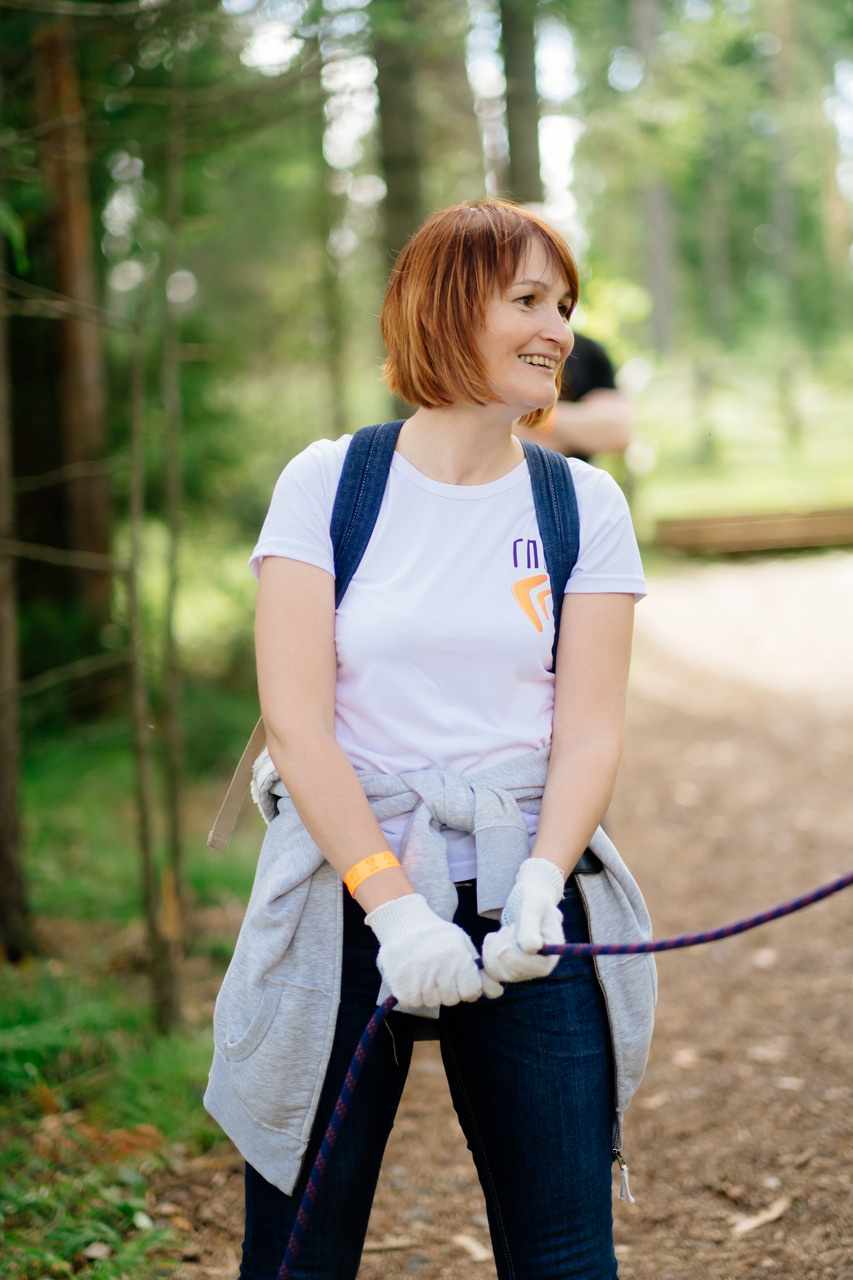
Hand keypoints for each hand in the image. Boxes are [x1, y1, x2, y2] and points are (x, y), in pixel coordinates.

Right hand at [366, 894, 502, 1006]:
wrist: (403, 924)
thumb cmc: (437, 935)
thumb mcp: (461, 943)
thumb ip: (478, 968)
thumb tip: (496, 992)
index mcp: (458, 958)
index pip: (471, 992)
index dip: (467, 987)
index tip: (459, 978)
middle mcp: (440, 970)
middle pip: (452, 1000)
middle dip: (449, 990)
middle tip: (440, 973)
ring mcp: (420, 980)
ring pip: (433, 1002)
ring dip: (431, 992)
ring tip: (425, 973)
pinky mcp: (403, 987)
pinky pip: (415, 1003)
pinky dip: (415, 994)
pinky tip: (414, 978)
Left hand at [481, 858, 564, 982]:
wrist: (526, 901)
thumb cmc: (533, 899)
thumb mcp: (533, 904)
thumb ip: (531, 924)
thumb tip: (532, 947)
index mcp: (553, 949)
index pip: (539, 967)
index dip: (519, 961)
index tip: (504, 947)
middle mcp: (540, 964)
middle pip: (516, 973)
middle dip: (504, 950)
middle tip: (510, 927)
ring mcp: (525, 969)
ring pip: (500, 972)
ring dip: (495, 948)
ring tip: (506, 929)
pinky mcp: (510, 968)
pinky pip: (491, 968)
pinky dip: (488, 950)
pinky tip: (495, 936)